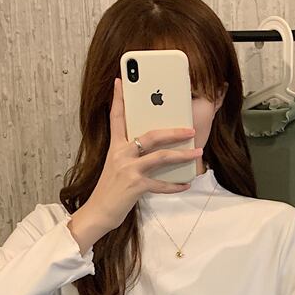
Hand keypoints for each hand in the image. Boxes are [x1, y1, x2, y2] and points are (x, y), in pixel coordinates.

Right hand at [84, 77, 203, 232]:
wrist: (98, 213)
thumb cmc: (109, 190)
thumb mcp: (116, 166)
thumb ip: (130, 154)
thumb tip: (152, 148)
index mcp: (114, 147)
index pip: (116, 118)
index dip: (118, 99)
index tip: (120, 81)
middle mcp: (120, 155)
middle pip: (150, 135)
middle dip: (173, 131)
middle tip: (190, 129)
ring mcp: (128, 170)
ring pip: (160, 156)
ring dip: (182, 155)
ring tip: (197, 152)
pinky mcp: (135, 186)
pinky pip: (161, 184)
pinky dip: (175, 185)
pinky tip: (186, 183)